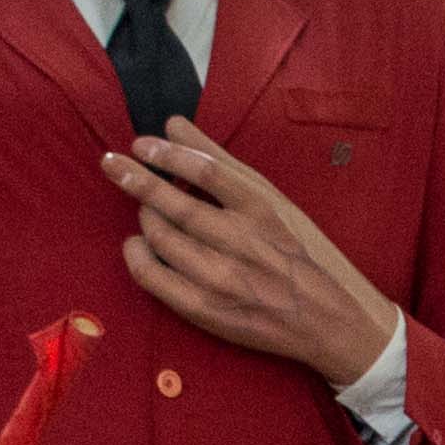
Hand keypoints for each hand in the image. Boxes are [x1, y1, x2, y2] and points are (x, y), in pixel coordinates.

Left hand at [106, 129, 398, 385]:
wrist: (334, 321)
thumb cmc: (305, 253)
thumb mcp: (276, 200)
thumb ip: (221, 161)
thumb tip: (173, 124)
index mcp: (264, 209)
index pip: (204, 170)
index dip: (165, 154)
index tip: (140, 144)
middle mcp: (243, 242)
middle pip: (176, 205)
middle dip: (135, 178)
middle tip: (110, 162)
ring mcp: (224, 279)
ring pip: (161, 238)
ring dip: (143, 216)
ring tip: (144, 208)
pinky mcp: (208, 310)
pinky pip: (154, 278)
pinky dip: (136, 256)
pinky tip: (136, 244)